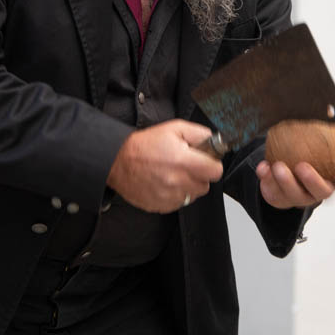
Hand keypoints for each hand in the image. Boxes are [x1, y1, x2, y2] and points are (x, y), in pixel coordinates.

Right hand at [107, 120, 223, 212]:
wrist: (118, 162)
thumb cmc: (144, 145)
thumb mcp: (174, 128)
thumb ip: (199, 134)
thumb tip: (213, 142)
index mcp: (183, 161)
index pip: (216, 171)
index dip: (212, 164)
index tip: (205, 161)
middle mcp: (178, 181)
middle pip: (205, 185)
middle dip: (199, 175)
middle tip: (186, 165)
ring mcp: (170, 196)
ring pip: (193, 195)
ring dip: (187, 185)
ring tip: (173, 173)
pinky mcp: (162, 206)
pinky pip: (179, 203)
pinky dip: (176, 194)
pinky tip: (165, 182)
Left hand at [255, 159, 334, 208]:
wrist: (284, 176)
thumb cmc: (308, 165)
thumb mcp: (321, 159)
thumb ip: (333, 157)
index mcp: (327, 184)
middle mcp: (312, 195)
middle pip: (316, 192)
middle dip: (311, 181)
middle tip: (302, 166)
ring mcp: (294, 198)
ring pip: (291, 193)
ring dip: (284, 180)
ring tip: (278, 166)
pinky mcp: (276, 197)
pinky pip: (270, 188)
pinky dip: (266, 176)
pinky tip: (264, 166)